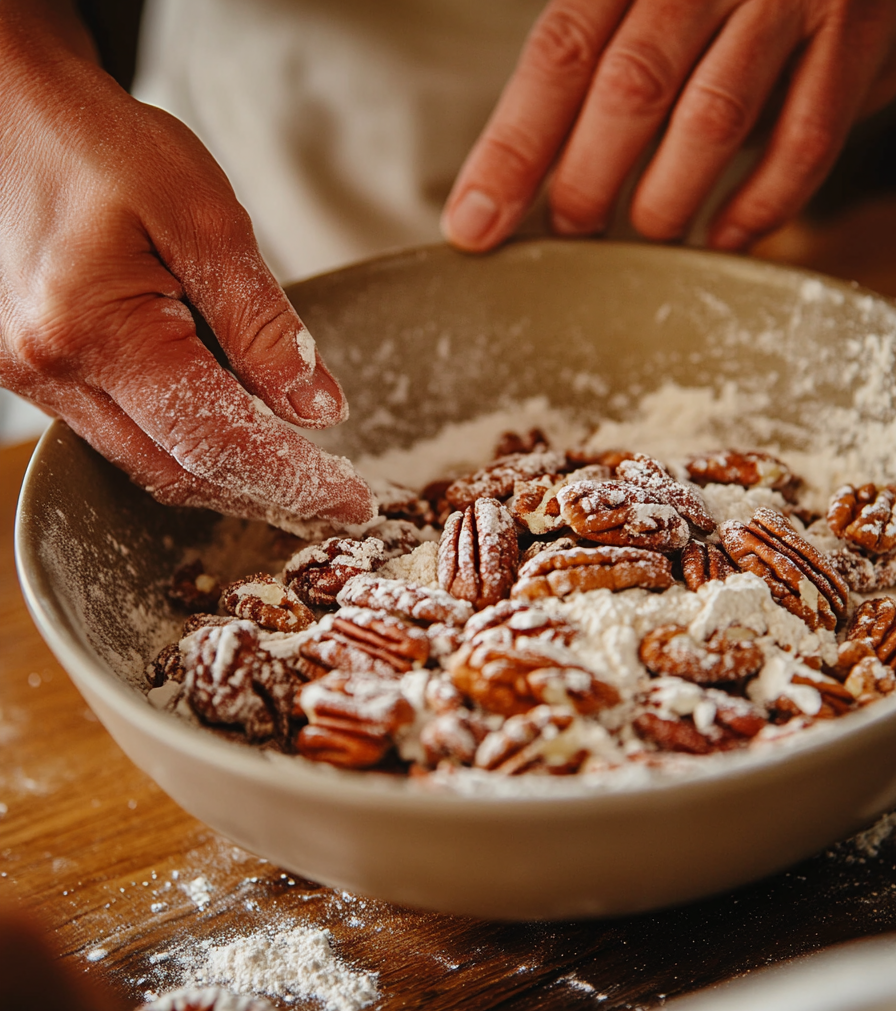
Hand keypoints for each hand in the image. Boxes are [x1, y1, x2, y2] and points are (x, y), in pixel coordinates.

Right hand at [0, 2, 373, 528]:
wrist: (15, 112)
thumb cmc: (106, 146)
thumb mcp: (205, 218)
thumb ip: (263, 325)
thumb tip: (319, 410)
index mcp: (94, 332)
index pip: (216, 442)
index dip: (293, 481)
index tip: (353, 504)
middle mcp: (54, 373)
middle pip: (181, 473)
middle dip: (268, 495)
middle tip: (338, 502)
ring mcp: (38, 380)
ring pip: (153, 466)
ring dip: (232, 480)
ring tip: (304, 478)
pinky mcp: (43, 375)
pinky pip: (129, 438)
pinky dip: (192, 450)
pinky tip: (241, 438)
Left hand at [443, 0, 895, 251]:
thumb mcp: (652, 7)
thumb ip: (595, 75)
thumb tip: (513, 188)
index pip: (559, 55)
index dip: (513, 148)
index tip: (474, 225)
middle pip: (630, 84)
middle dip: (587, 180)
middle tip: (572, 234)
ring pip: (713, 115)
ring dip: (668, 198)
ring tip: (649, 237)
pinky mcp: (862, 32)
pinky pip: (804, 140)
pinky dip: (760, 205)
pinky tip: (727, 238)